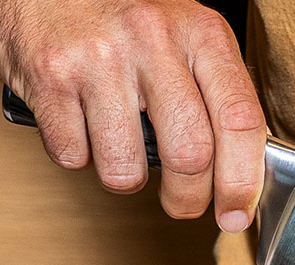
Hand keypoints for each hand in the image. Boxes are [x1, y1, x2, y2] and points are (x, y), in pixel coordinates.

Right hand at [0, 0, 265, 231]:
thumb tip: (244, 169)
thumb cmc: (122, 14)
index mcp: (200, 31)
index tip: (236, 214)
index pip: (240, 119)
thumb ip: (215, 90)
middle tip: (183, 205)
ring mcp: (99, 58)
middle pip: (190, 154)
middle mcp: (153, 39)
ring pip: (126, 168)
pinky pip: (73, 156)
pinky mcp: (50, 76)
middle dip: (188, 199)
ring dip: (126, 178)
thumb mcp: (183, 33)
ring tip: (121, 151)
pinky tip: (81, 125)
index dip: (243, 181)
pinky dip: (79, 156)